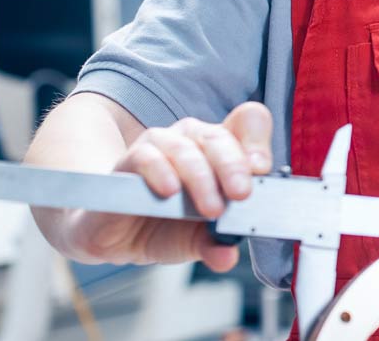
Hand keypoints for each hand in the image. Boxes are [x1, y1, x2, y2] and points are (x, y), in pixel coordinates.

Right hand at [64, 102, 272, 271]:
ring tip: (210, 209)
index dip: (257, 141)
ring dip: (201, 178)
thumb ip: (214, 244)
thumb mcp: (196, 240)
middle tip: (241, 195)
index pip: (248, 122)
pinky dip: (160, 172)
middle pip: (220, 136)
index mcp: (221, 151)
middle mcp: (194, 140)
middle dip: (234, 166)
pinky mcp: (129, 159)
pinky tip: (169, 192)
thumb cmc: (164, 227)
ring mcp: (161, 145)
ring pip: (186, 146)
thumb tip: (227, 256)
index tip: (262, 170)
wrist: (116, 236)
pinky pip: (146, 156)